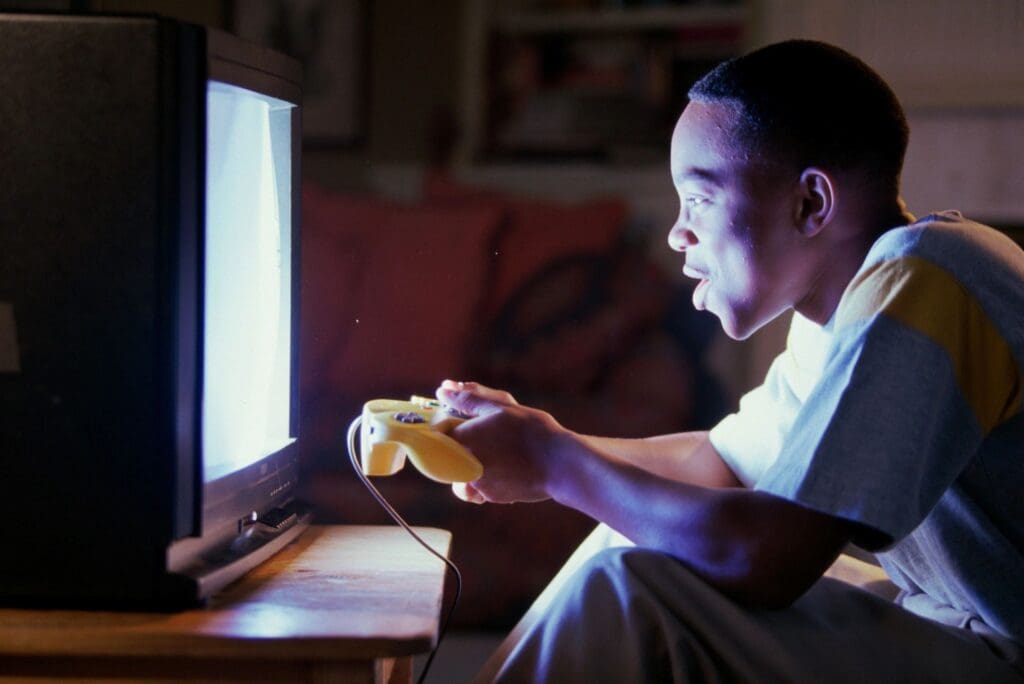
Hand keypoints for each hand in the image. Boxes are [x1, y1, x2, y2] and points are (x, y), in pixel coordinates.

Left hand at [436, 380, 567, 504]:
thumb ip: (468, 399)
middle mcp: (463, 463)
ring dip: (473, 463)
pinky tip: (508, 469)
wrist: (559, 464)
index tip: (463, 421)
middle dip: (463, 444)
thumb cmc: (531, 430)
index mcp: (463, 437)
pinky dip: (488, 478)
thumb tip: (442, 389)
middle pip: (449, 453)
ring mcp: (476, 482)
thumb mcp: (501, 407)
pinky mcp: (489, 496)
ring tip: (499, 454)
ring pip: (462, 472)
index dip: (450, 424)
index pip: (439, 431)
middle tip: (490, 437)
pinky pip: (478, 486)